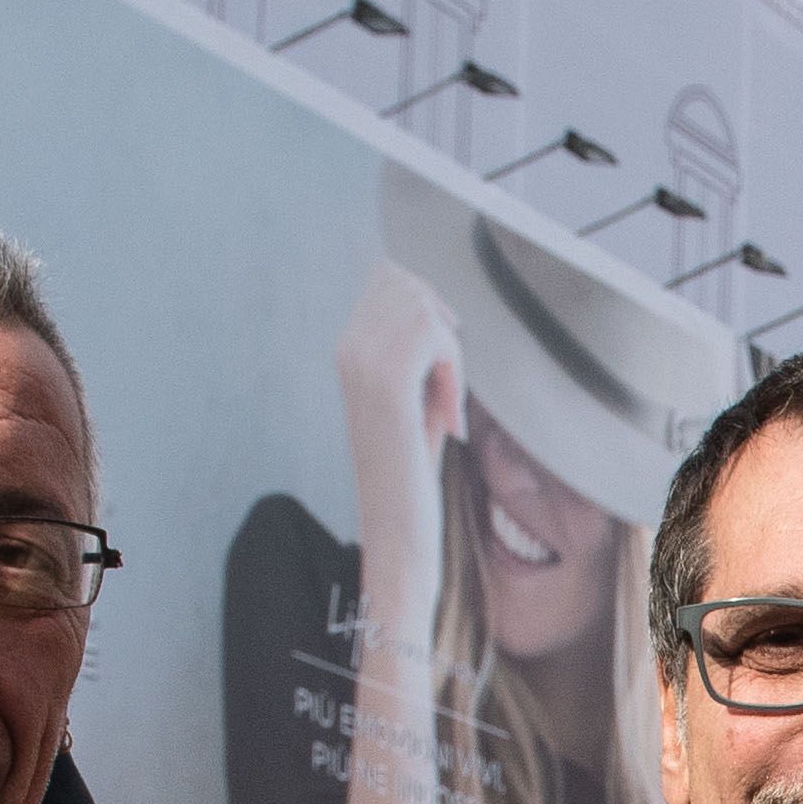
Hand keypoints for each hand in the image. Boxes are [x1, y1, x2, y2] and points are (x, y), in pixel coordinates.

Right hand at [335, 261, 465, 531]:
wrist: (396, 527)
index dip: (430, 307)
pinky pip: (437, 336)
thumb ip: (417, 352)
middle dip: (441, 328)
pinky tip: (448, 420)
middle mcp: (349, 348)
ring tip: (443, 405)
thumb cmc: (411, 469)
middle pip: (409, 283)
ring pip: (425, 307)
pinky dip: (454, 374)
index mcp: (349, 349)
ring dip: (449, 355)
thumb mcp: (414, 397)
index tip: (440, 365)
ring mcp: (362, 361)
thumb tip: (440, 308)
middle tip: (443, 387)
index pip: (389, 276)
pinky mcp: (386, 382)